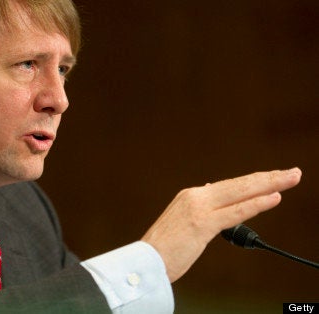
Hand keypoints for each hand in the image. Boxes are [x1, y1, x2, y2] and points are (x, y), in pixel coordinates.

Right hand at [141, 168, 301, 282]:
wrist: (145, 261)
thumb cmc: (163, 248)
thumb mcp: (181, 223)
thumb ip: (199, 208)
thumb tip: (212, 192)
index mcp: (190, 196)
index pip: (230, 186)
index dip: (254, 182)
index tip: (273, 178)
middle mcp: (195, 196)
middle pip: (239, 184)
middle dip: (268, 177)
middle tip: (292, 173)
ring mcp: (198, 208)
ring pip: (241, 193)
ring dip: (270, 185)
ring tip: (291, 178)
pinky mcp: (202, 224)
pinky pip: (235, 212)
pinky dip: (256, 204)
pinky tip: (274, 197)